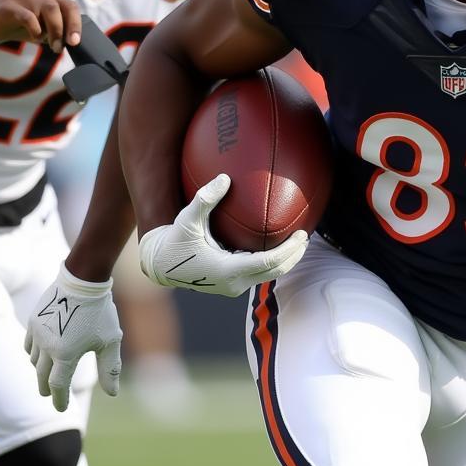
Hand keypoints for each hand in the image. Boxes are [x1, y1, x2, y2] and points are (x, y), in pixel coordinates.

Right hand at [0, 0, 81, 52]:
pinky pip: (29, 16)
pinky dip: (35, 30)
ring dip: (55, 31)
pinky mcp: (8, 6)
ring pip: (49, 9)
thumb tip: (72, 42)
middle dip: (69, 27)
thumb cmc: (14, 26)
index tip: (76, 42)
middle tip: (66, 45)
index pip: (69, 5)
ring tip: (53, 46)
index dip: (76, 23)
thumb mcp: (39, 28)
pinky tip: (34, 37)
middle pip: (62, 6)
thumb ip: (55, 31)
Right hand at [24, 262, 121, 411]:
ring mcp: (38, 334)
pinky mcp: (34, 322)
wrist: (83, 282)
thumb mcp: (110, 341)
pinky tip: (40, 355)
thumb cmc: (100, 313)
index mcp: (66, 355)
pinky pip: (29, 345)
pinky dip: (34, 354)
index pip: (58, 385)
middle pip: (42, 376)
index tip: (62, 408)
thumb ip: (109, 369)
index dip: (60, 399)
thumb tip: (113, 393)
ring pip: (34, 361)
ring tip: (47, 374)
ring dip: (40, 370)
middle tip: (50, 395)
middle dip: (47, 388)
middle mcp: (47, 347)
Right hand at [139, 173, 307, 297]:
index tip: (302, 234)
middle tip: (306, 236)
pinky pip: (258, 274)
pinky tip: (278, 246)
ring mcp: (233, 287)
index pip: (269, 262)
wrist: (158, 266)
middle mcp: (233, 284)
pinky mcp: (231, 286)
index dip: (289, 250)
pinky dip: (271, 262)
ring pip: (269, 276)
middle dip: (294, 255)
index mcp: (227, 270)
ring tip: (298, 242)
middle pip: (276, 272)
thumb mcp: (186, 219)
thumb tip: (225, 177)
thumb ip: (205, 199)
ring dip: (285, 260)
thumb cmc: (173, 241)